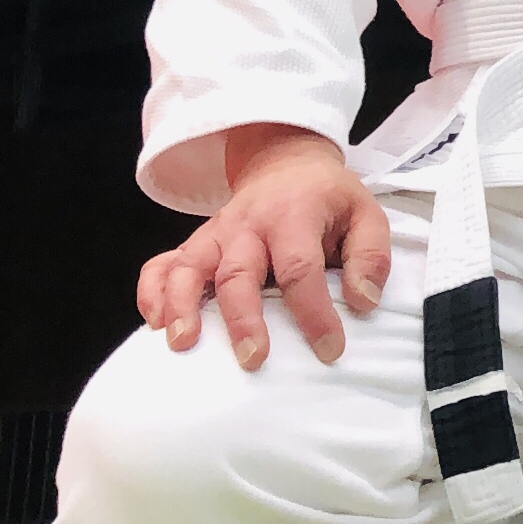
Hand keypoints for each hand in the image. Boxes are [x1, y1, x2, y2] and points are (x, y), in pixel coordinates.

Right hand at [136, 124, 389, 370]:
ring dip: (183, 306)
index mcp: (294, 215)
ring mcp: (216, 234)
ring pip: (190, 268)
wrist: (286, 163)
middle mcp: (248, 225)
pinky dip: (152, 292)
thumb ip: (370, 257)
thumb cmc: (328, 199)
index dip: (313, 311)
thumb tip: (362, 301)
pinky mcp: (196, 244)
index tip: (329, 349)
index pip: (300, 267)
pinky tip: (155, 324)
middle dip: (243, 319)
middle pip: (239, 272)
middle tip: (253, 360)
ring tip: (183, 345)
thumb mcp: (366, 215)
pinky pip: (162, 264)